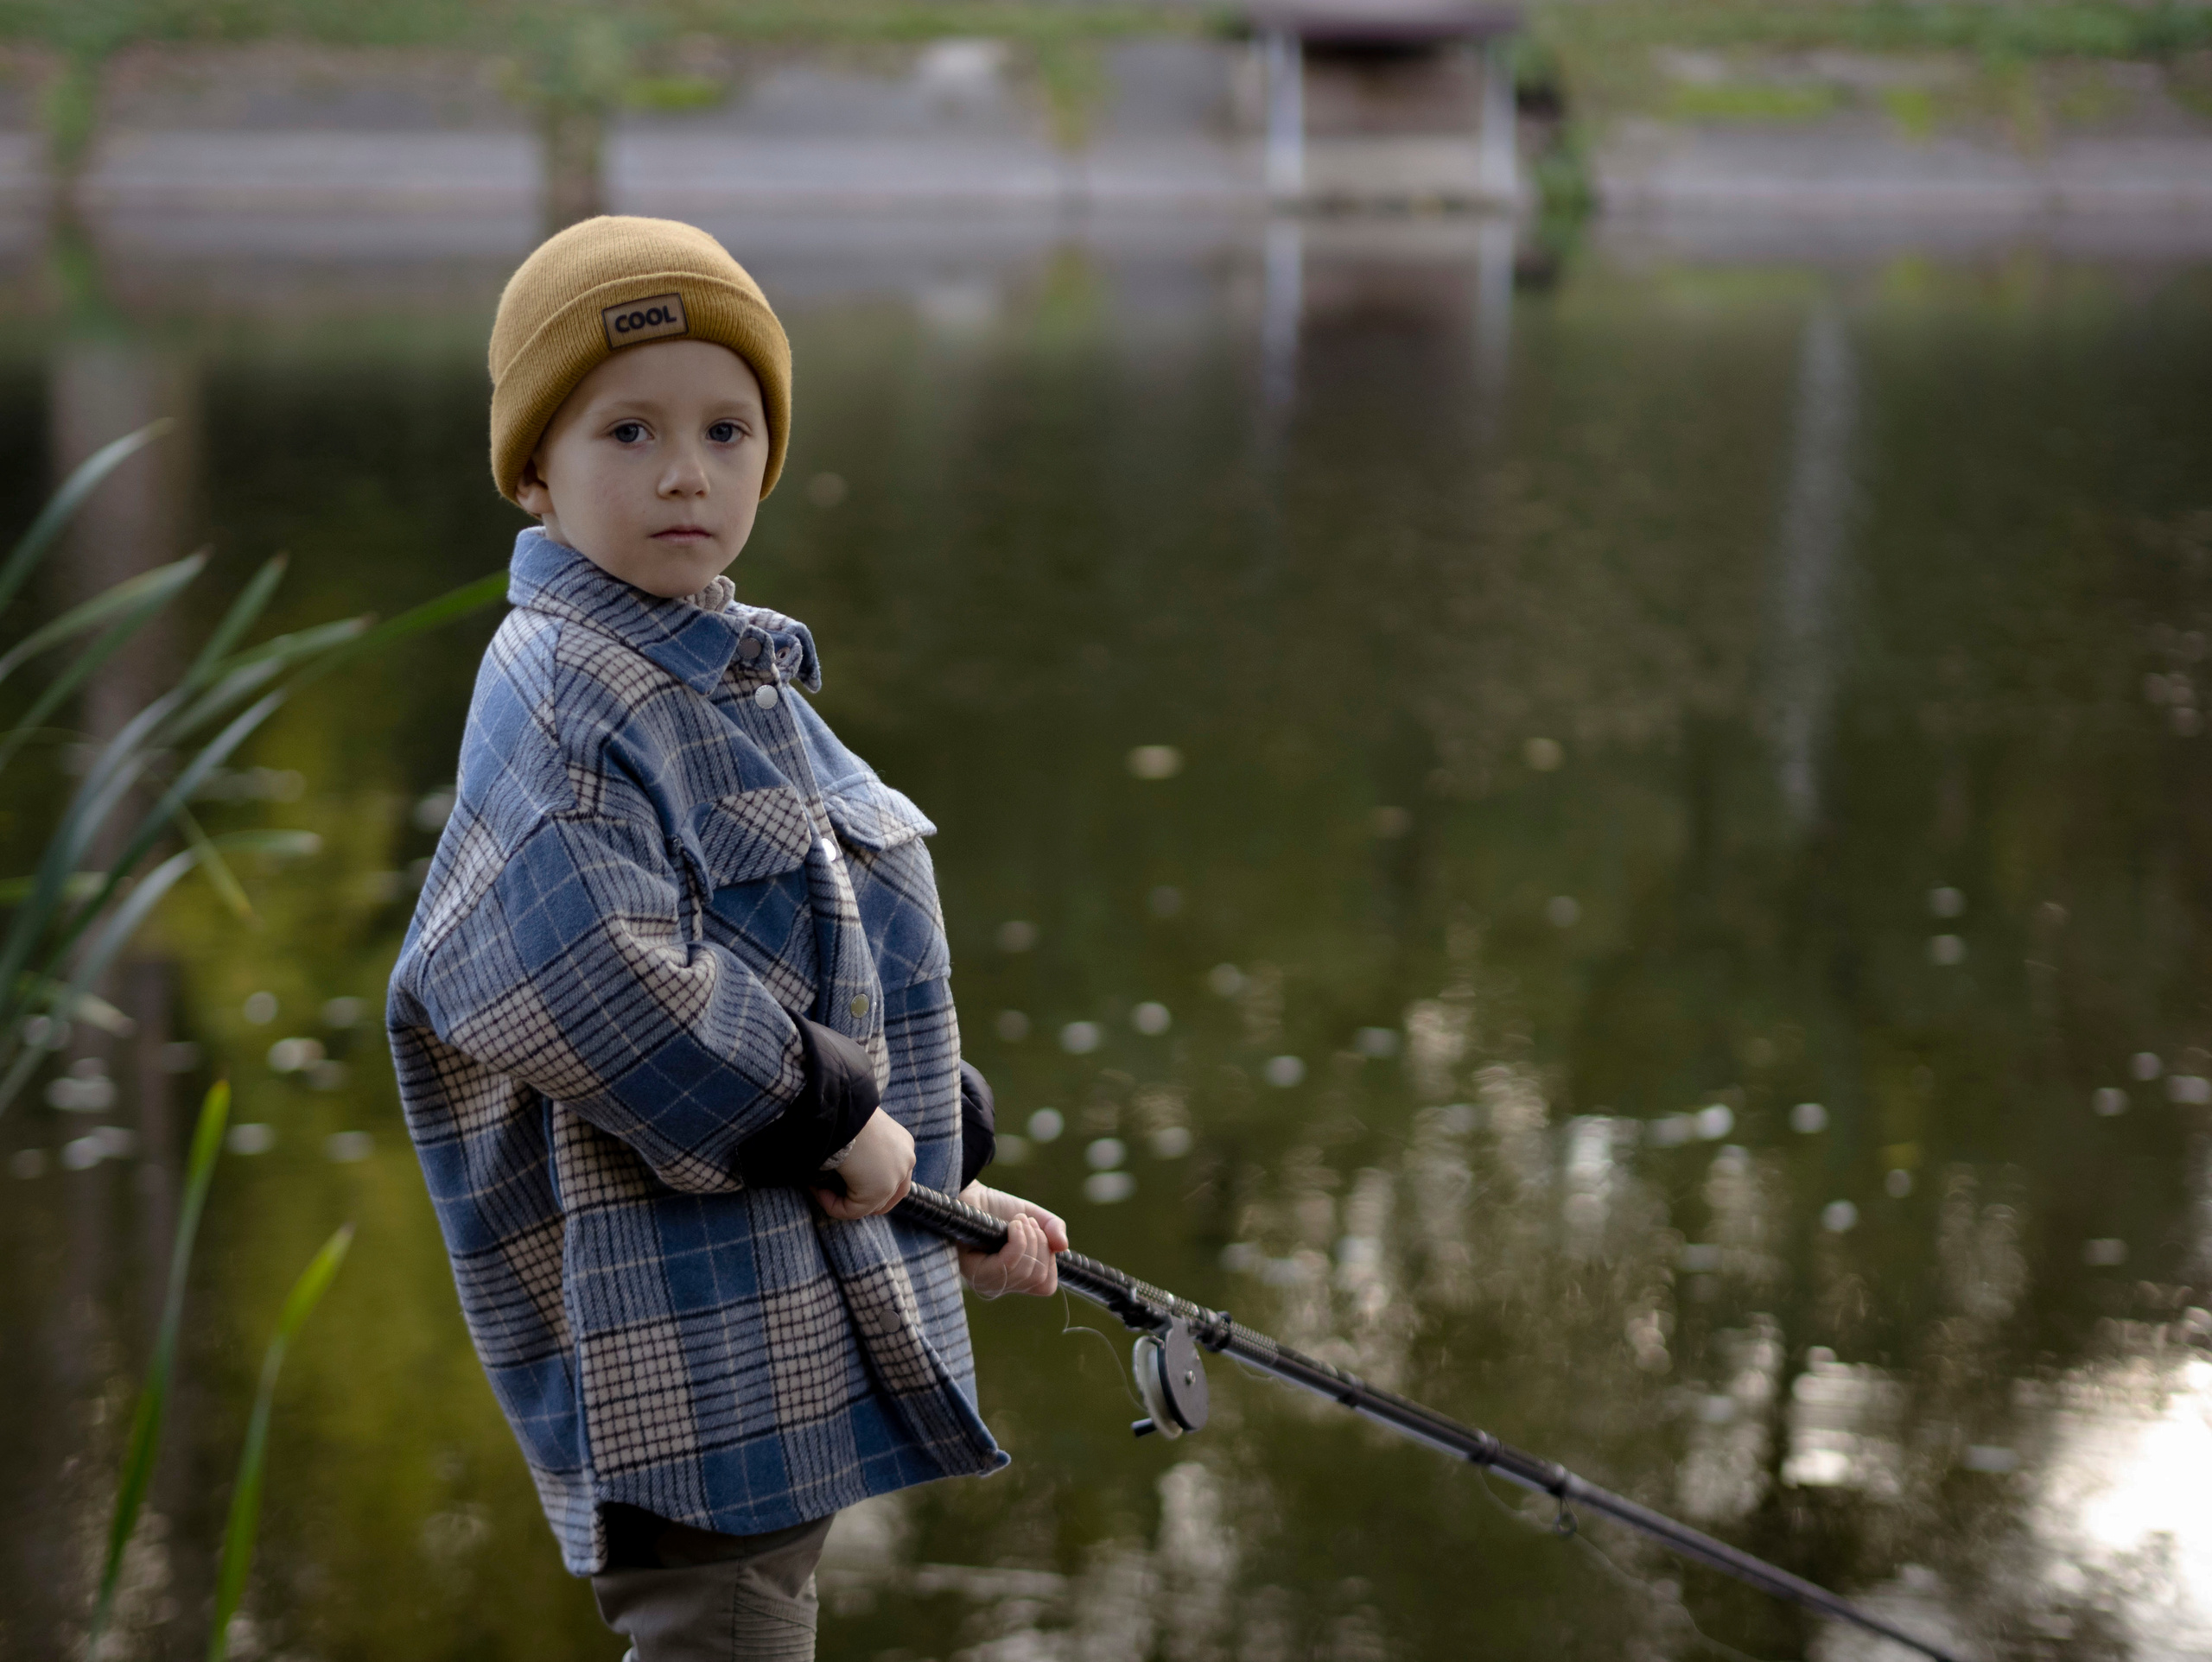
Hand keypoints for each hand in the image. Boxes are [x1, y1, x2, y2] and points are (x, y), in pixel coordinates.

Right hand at [813, 1110, 913, 1219]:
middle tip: (835, 1195)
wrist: (841, 1110)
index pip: (896, 1177)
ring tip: (819, 1189)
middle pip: (890, 1195)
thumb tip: (850, 1171)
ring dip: (842, 1203)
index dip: (870, 1187)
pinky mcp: (878, 1190)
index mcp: (904, 1145)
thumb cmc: (844, 1115)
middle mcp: (906, 1160)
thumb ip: (864, 1152)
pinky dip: (831, 1205)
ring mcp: (896, 1177)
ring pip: (869, 1205)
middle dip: (862, 1202)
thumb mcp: (860, 1132)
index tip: (842, 1182)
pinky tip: (816, 1189)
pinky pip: (852, 1211)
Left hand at [957, 1183, 1068, 1297]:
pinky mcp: (974, 1273)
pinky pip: (1009, 1263)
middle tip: (1026, 1222)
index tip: (1039, 1234)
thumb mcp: (1035, 1217)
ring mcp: (986, 1283)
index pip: (1045, 1286)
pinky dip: (1018, 1240)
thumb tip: (1063, 1247)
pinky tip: (1012, 1225)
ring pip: (1025, 1271)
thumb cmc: (999, 1209)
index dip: (1050, 1260)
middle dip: (1040, 1243)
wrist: (972, 1195)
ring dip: (1030, 1238)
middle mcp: (1000, 1286)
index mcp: (1015, 1280)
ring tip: (1018, 1220)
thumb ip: (1053, 1229)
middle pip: (1037, 1277)